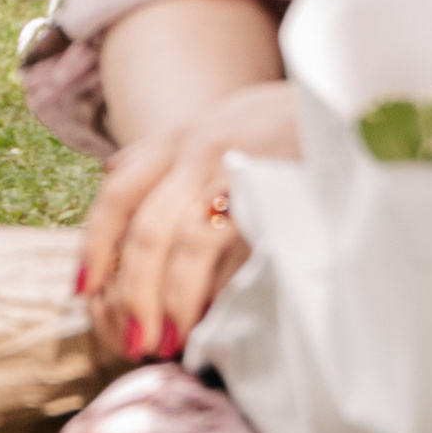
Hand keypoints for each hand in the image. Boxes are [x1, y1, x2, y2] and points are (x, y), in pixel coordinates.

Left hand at [82, 79, 300, 361]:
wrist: (347, 93)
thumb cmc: (279, 120)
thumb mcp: (215, 121)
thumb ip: (164, 150)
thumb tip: (111, 174)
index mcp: (181, 138)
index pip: (118, 194)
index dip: (96, 245)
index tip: (84, 290)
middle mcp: (203, 151)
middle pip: (148, 230)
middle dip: (134, 291)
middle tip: (133, 338)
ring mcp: (243, 173)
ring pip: (190, 245)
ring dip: (175, 299)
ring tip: (171, 339)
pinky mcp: (283, 197)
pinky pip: (243, 253)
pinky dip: (224, 291)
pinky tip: (218, 319)